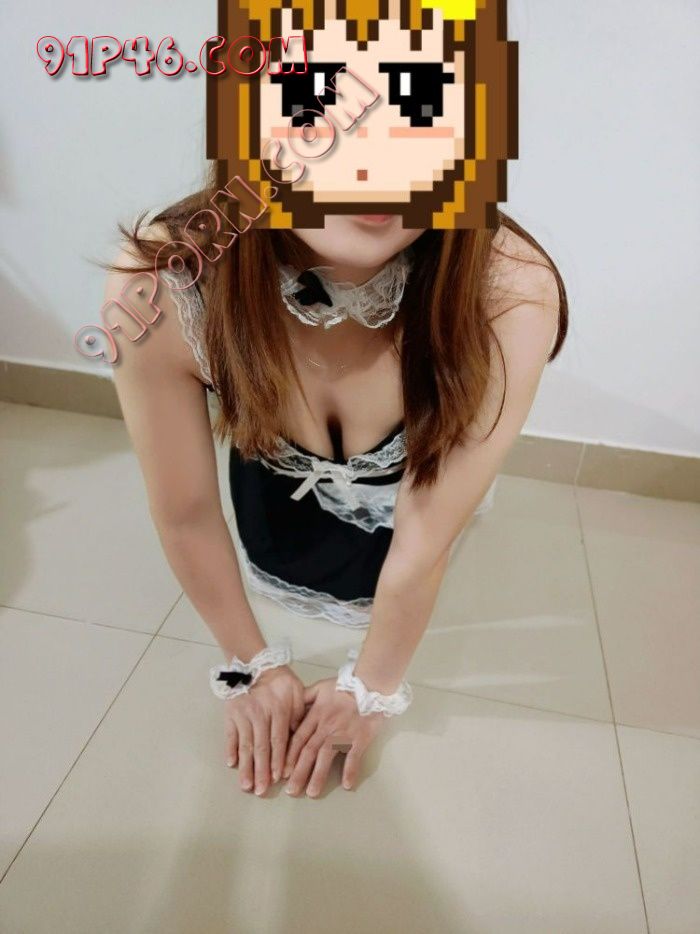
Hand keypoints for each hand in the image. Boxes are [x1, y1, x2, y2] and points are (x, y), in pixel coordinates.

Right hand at [224, 664, 305, 795]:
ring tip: (246, 785)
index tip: (278, 778)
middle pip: (261, 747)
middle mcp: (259, 715)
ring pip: (245, 744)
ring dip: (246, 766)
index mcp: (278, 710)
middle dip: (261, 771)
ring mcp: (243, 715)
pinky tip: (231, 764)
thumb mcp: (296, 691)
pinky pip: (230, 734)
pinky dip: (230, 749)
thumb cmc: (280, 680)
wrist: (255, 664)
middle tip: (261, 791)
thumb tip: (301, 736)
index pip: (279, 740)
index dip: (278, 760)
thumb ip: (300, 713)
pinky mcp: (230, 714)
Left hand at [282, 677, 384, 796]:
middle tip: (291, 791)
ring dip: (319, 776)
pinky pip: (354, 756)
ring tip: (312, 793)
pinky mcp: (360, 738)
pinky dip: (350, 770)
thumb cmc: (344, 686)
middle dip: (299, 772)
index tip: (282, 773)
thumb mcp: (320, 686)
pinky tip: (347, 785)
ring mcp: (343, 733)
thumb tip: (290, 707)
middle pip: (309, 752)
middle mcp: (327, 727)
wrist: (370, 683)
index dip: (289, 757)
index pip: (299, 739)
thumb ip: (305, 697)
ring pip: (327, 756)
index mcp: (316, 715)